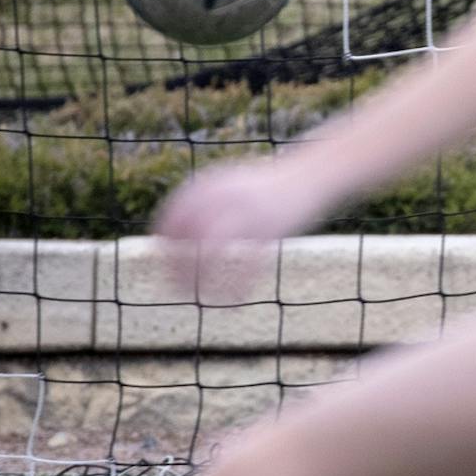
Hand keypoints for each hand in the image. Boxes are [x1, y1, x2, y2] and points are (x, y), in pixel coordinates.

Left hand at [151, 155, 337, 298]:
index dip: (165, 242)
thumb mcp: (231, 185)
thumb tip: (171, 232)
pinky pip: (248, 263)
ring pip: (211, 249)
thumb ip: (204, 203)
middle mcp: (226, 196)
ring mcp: (249, 212)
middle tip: (177, 288)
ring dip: (200, 277)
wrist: (311, 173)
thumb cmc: (268, 186)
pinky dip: (238, 285)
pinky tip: (234, 301)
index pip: (174, 215)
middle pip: (187, 235)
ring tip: (200, 298)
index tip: (165, 262)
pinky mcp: (273, 228)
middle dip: (177, 265)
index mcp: (212, 184)